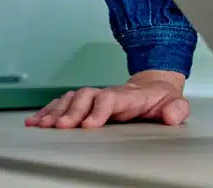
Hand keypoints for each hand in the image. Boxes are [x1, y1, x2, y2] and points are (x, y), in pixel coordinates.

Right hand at [25, 71, 188, 128]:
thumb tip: (174, 115)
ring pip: (72, 98)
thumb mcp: (174, 102)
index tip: (89, 124)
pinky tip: (36, 121)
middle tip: (60, 127)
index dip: (100, 109)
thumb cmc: (160, 97)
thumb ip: (176, 109)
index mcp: (130, 95)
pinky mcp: (87, 102)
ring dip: (56, 111)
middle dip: (72, 111)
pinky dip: (48, 111)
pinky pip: (64, 103)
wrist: (154, 85)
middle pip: (87, 95)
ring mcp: (96, 95)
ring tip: (41, 125)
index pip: (112, 97)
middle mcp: (109, 92)